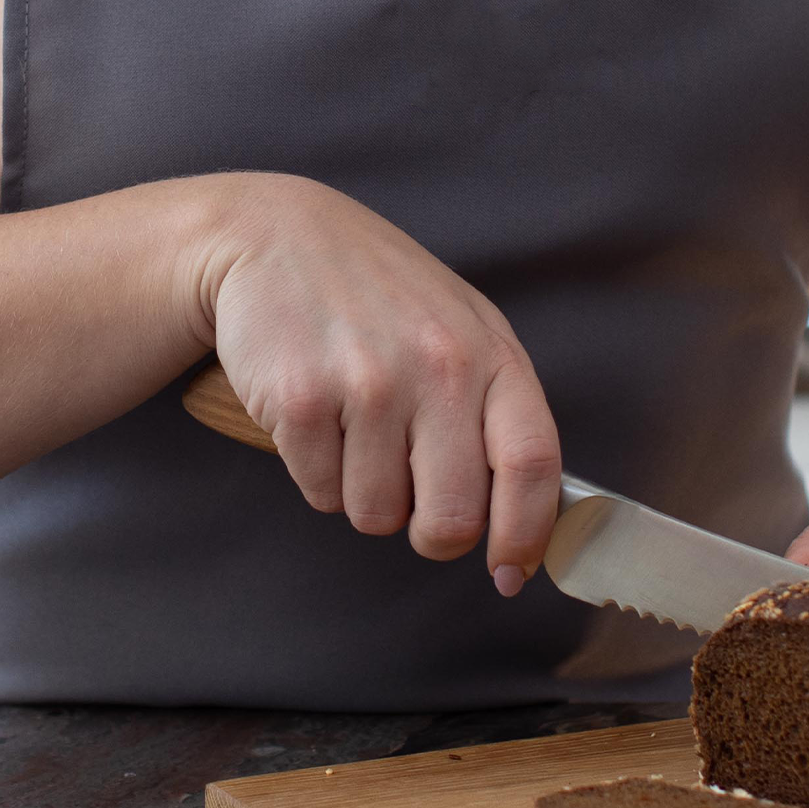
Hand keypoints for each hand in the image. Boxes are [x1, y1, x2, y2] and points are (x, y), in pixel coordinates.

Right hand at [191, 175, 562, 591]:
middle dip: (430, 532)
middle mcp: (438, 368)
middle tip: (412, 501)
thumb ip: (497, 412)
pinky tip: (316, 411)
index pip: (533, 464)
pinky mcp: (301, 401)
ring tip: (355, 425)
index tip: (510, 571)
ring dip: (364, 493)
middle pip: (452, 519)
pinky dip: (317, 472)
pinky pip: (320, 494)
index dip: (527, 533)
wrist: (275, 236)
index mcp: (490, 353)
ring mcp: (368, 384)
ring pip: (376, 516)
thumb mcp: (461, 327)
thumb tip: (529, 519)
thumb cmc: (379, 292)